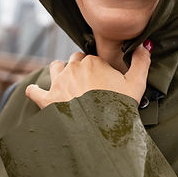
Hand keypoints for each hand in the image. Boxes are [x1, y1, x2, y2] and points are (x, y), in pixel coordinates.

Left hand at [25, 42, 151, 108]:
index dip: (99, 70)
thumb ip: (141, 62)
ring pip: (55, 68)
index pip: (94, 59)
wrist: (101, 131)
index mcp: (93, 62)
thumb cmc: (120, 107)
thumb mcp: (137, 84)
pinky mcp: (47, 99)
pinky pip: (34, 91)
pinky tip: (36, 93)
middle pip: (75, 61)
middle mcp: (73, 68)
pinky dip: (34, 91)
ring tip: (66, 84)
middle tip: (88, 86)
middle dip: (80, 70)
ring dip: (59, 73)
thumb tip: (143, 45)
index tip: (104, 82)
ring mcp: (59, 83)